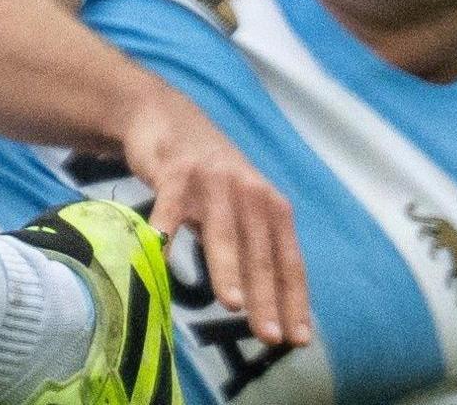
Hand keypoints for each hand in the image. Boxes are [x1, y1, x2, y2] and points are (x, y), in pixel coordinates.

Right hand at [122, 92, 307, 347]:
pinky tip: (158, 257)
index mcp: (271, 207)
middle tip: (270, 336)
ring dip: (228, 268)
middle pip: (260, 253)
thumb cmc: (208, 176)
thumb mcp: (241, 206)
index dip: (295, 301)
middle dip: (267, 297)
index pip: (288, 262)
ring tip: (232, 304)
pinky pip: (170, 206)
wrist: (165, 116)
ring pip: (223, 232)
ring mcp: (212, 181)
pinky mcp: (175, 171)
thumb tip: (269, 305)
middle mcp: (248, 192)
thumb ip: (254, 246)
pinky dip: (165, 230)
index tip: (299, 339)